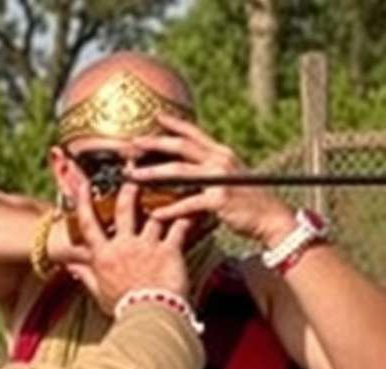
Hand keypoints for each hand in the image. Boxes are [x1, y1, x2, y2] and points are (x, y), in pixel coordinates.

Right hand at [65, 178, 190, 315]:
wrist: (148, 317)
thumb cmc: (124, 308)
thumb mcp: (99, 293)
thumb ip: (86, 276)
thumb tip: (71, 267)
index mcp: (104, 255)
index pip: (89, 223)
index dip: (84, 201)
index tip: (82, 183)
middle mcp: (123, 245)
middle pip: (125, 209)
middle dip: (129, 190)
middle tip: (134, 176)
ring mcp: (147, 246)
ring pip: (154, 214)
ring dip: (163, 200)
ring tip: (171, 188)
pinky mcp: (169, 250)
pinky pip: (179, 227)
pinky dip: (188, 217)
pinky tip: (195, 209)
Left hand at [128, 113, 296, 247]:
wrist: (272, 218)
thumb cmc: (247, 201)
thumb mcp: (229, 178)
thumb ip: (208, 170)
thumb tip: (184, 169)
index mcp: (221, 153)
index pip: (194, 133)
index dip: (174, 123)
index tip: (155, 116)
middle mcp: (220, 160)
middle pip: (181, 147)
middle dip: (154, 143)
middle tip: (132, 144)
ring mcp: (220, 179)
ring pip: (179, 172)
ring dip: (152, 173)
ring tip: (132, 176)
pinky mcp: (219, 200)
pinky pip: (188, 203)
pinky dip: (170, 210)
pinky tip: (155, 214)